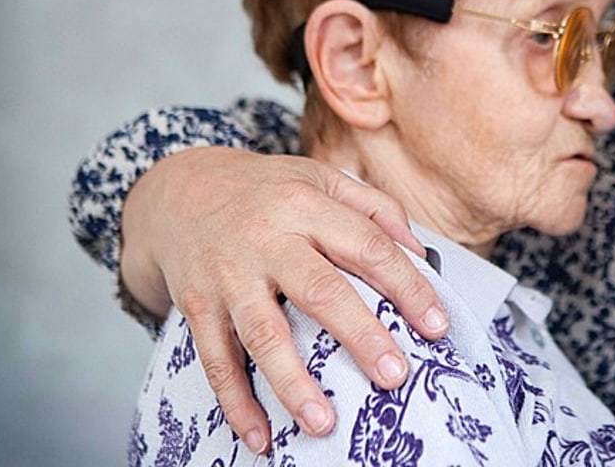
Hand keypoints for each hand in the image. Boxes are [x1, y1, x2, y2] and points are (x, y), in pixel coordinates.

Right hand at [119, 146, 449, 454]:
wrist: (178, 189)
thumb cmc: (267, 190)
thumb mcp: (320, 178)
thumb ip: (375, 207)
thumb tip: (420, 255)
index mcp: (306, 205)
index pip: (367, 246)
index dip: (406, 286)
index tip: (436, 326)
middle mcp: (266, 239)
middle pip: (319, 290)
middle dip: (360, 336)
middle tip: (395, 376)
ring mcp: (228, 274)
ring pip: (263, 333)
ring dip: (293, 383)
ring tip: (324, 423)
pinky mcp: (196, 304)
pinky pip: (215, 360)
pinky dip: (235, 403)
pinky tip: (260, 437)